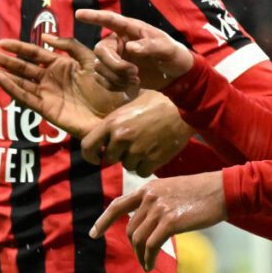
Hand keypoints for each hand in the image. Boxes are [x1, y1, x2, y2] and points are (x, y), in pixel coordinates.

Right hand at [0, 35, 130, 136]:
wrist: (117, 113)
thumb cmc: (110, 87)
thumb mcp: (91, 60)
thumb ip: (71, 47)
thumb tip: (45, 38)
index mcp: (62, 66)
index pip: (36, 54)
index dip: (19, 48)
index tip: (3, 42)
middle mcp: (52, 80)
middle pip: (24, 68)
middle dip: (6, 61)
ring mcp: (48, 95)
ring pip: (21, 83)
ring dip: (3, 75)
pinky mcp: (48, 109)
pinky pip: (27, 98)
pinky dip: (13, 89)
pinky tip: (1, 80)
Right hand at [75, 9, 193, 90]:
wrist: (175, 75)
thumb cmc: (173, 55)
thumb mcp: (167, 49)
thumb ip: (150, 46)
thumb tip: (131, 47)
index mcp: (131, 30)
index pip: (110, 20)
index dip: (94, 16)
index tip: (79, 13)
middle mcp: (118, 42)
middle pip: (100, 50)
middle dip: (114, 65)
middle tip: (134, 73)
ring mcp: (115, 58)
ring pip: (99, 67)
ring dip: (116, 78)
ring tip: (136, 80)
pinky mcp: (113, 74)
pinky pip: (102, 80)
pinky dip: (114, 85)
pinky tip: (129, 86)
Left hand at [80, 90, 194, 172]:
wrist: (184, 107)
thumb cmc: (158, 100)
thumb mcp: (130, 105)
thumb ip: (116, 122)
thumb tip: (105, 135)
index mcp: (112, 122)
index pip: (88, 146)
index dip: (91, 155)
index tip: (97, 157)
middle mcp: (121, 138)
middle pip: (110, 159)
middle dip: (119, 155)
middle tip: (132, 146)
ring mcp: (137, 150)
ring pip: (127, 166)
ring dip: (134, 160)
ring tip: (147, 146)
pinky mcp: (153, 160)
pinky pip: (142, 172)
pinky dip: (147, 166)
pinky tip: (154, 154)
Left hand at [89, 171, 227, 271]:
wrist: (224, 190)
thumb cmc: (204, 192)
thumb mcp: (174, 190)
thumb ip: (157, 202)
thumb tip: (146, 224)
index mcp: (149, 187)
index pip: (118, 205)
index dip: (103, 220)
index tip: (93, 233)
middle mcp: (150, 196)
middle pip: (130, 229)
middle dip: (134, 246)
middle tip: (143, 257)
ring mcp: (159, 208)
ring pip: (139, 239)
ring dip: (141, 256)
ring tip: (147, 264)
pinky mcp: (170, 222)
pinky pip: (151, 246)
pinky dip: (148, 259)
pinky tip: (151, 265)